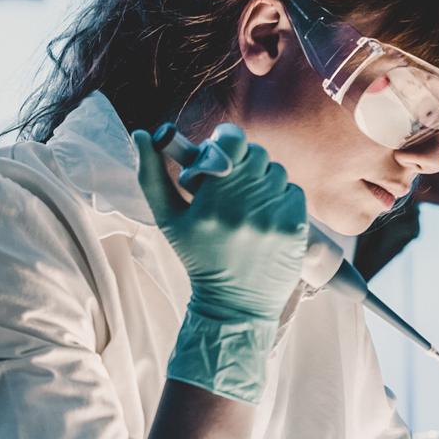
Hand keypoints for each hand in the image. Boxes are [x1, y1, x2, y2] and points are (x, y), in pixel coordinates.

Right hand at [133, 124, 307, 321]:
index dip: (228, 140)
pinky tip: (266, 215)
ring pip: (277, 172)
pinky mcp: (296, 227)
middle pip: (257, 154)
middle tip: (234, 179)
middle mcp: (245, 205)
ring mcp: (274, 216)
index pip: (234, 142)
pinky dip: (281, 198)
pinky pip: (293, 192)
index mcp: (212, 200)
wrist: (234, 304)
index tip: (222, 150)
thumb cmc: (199, 258)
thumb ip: (152, 175)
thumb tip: (142, 134)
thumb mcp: (168, 220)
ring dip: (264, 180)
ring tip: (249, 202)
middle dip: (244, 162)